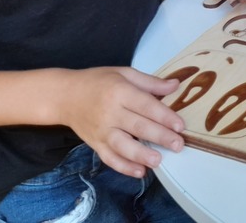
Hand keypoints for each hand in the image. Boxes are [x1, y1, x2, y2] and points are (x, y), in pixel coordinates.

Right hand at [60, 67, 185, 177]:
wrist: (65, 96)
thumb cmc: (98, 82)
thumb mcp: (124, 73)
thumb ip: (150, 82)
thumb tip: (175, 85)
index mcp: (120, 91)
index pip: (146, 105)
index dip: (164, 116)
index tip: (180, 125)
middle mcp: (110, 113)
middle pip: (137, 127)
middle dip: (160, 137)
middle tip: (178, 144)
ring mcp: (101, 131)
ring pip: (122, 146)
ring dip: (141, 155)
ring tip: (158, 161)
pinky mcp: (95, 144)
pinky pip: (109, 158)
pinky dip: (124, 167)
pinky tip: (139, 171)